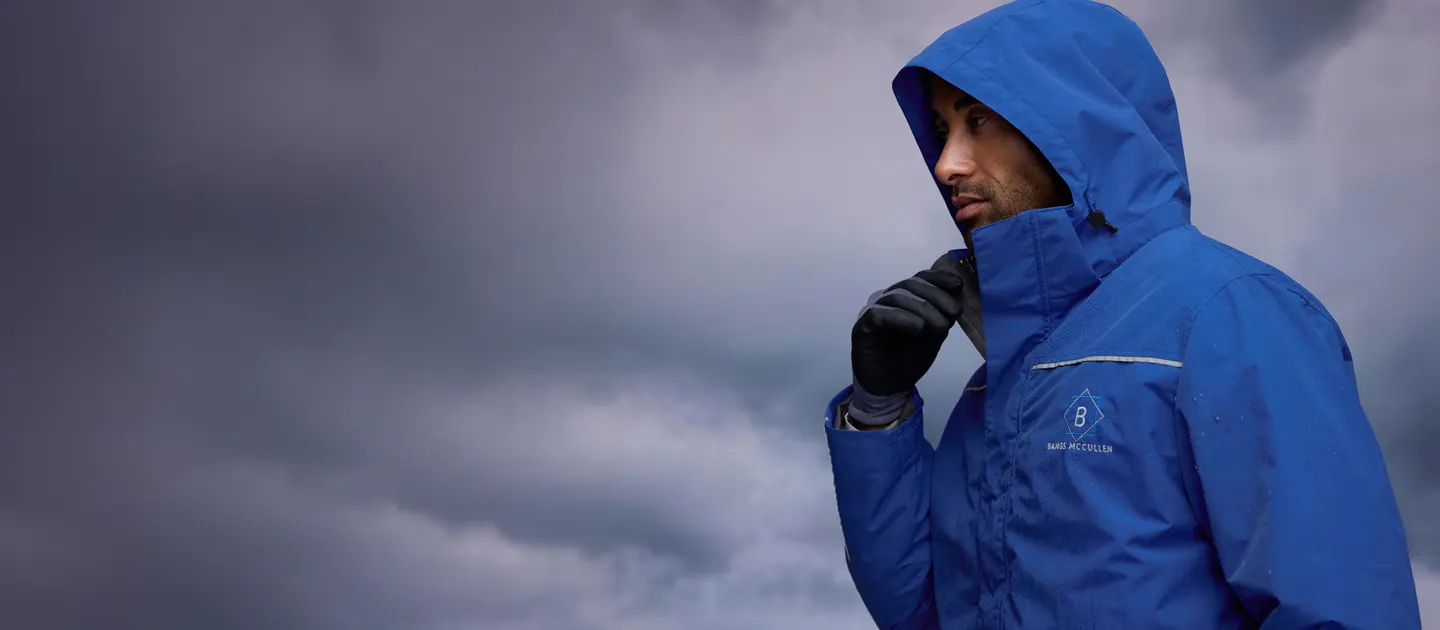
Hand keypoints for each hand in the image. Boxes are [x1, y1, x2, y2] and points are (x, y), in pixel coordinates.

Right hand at [851, 254, 967, 395]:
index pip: (921, 278)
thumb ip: (942, 314)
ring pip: (896, 297)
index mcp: (906, 299)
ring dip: (923, 309)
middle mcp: (888, 301)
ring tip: (940, 327)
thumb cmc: (910, 360)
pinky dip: (901, 319)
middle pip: (910, 285)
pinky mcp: (862, 327)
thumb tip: (957, 293)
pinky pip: (879, 315)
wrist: (890, 387)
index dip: (939, 278)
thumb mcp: (935, 335)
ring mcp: (874, 312)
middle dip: (936, 296)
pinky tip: (917, 328)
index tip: (958, 285)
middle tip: (953, 314)